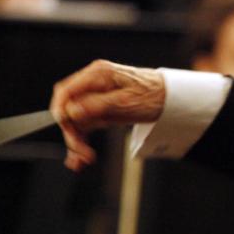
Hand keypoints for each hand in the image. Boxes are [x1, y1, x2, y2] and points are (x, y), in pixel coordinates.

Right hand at [50, 60, 165, 170]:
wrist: (173, 98)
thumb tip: (72, 112)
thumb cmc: (155, 95)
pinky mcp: (101, 108)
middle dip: (71, 131)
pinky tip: (81, 156)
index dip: (60, 111)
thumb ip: (97, 106)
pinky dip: (84, 138)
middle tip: (80, 151)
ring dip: (76, 139)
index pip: (66, 91)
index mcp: (98, 75)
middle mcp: (94, 83)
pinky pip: (87, 124)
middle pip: (69, 107)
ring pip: (76, 119)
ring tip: (83, 159)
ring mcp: (97, 96)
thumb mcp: (126, 103)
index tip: (65, 130)